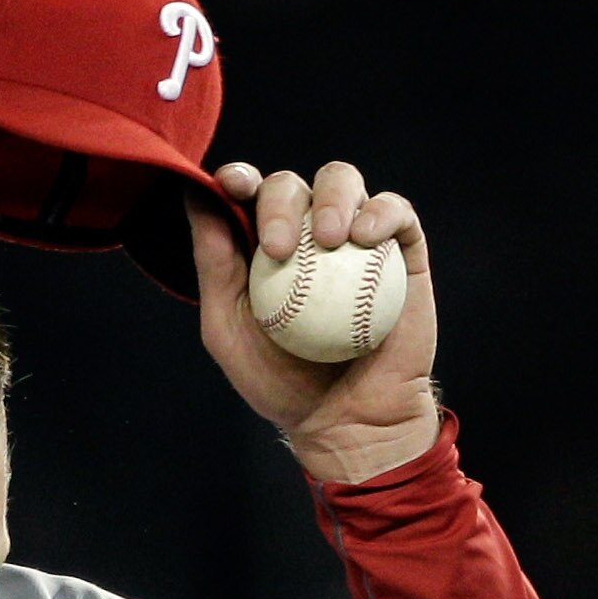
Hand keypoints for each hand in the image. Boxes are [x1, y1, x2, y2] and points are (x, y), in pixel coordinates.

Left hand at [187, 161, 440, 486]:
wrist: (347, 421)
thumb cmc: (281, 383)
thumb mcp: (228, 331)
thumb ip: (213, 265)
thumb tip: (196, 197)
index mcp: (264, 244)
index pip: (249, 194)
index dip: (239, 177)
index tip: (233, 186)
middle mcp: (308, 232)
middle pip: (292, 185)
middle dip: (280, 203)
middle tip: (279, 249)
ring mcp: (356, 237)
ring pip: (343, 182)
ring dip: (332, 197)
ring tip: (331, 239)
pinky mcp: (401, 248)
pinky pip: (396, 212)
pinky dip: (381, 213)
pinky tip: (366, 237)